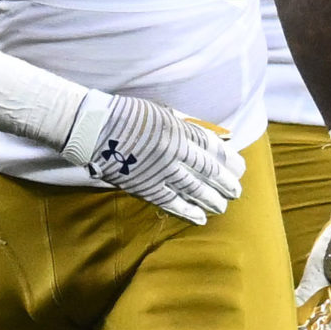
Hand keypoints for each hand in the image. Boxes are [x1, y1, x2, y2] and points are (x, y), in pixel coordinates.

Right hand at [61, 91, 243, 224]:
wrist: (92, 128)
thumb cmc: (126, 115)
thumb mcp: (160, 112)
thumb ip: (185, 123)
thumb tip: (212, 135)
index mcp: (178, 130)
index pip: (212, 148)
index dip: (228, 160)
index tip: (239, 168)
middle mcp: (173, 152)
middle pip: (207, 170)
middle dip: (225, 183)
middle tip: (236, 191)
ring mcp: (158, 170)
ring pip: (193, 188)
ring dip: (210, 199)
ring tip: (222, 207)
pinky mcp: (144, 186)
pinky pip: (170, 201)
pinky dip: (187, 210)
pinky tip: (200, 217)